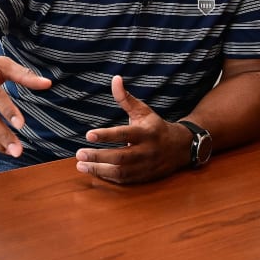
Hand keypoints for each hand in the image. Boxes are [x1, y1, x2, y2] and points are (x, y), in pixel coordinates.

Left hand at [75, 75, 189, 183]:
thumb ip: (126, 98)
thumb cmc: (156, 126)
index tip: (88, 135)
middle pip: (120, 156)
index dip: (106, 135)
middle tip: (79, 153)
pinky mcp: (144, 177)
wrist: (181, 147)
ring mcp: (145, 166)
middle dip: (98, 156)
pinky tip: (94, 172)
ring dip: (99, 170)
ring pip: (121, 172)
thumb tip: (115, 78)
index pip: (124, 134)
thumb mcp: (143, 111)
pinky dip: (108, 178)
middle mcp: (146, 151)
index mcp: (146, 133)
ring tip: (80, 165)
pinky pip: (124, 181)